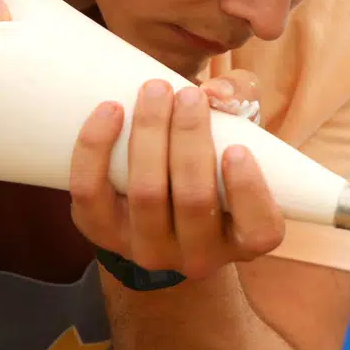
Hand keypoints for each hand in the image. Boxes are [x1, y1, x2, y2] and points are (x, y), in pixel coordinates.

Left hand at [69, 71, 284, 280]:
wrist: (165, 191)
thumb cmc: (216, 156)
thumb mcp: (244, 129)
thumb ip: (241, 99)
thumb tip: (214, 92)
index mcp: (245, 240)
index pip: (258, 230)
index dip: (248, 191)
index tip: (237, 147)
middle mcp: (198, 257)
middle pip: (194, 200)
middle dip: (190, 140)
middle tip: (188, 96)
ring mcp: (147, 250)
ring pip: (145, 194)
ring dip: (149, 134)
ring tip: (154, 91)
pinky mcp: (102, 233)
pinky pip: (90, 194)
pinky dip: (95, 149)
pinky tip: (110, 110)